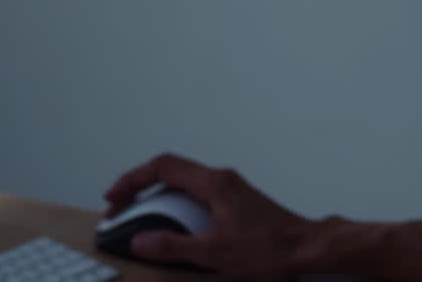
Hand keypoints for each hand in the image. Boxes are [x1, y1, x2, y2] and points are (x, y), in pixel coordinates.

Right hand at [103, 152, 312, 279]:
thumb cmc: (270, 248)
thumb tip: (141, 241)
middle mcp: (221, 179)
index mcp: (213, 184)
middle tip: (120, 208)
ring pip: (183, 182)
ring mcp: (230, 188)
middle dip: (139, 187)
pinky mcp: (236, 201)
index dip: (133, 179)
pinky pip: (196, 194)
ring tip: (140, 217)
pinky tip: (173, 225)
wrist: (307, 248)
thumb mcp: (214, 254)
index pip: (163, 167)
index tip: (114, 196)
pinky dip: (175, 203)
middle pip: (170, 171)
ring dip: (158, 196)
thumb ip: (174, 246)